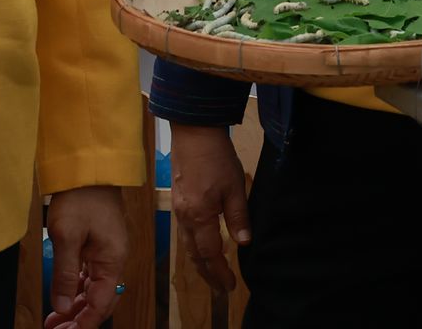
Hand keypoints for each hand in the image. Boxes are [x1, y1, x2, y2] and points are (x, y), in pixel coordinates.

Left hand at [43, 184, 129, 328]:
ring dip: (76, 305)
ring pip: (94, 288)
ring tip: (55, 318)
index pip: (101, 303)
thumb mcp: (66, 237)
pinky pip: (90, 274)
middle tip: (56, 328)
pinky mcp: (99, 243)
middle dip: (80, 318)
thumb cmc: (81, 197)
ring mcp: (107, 251)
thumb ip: (64, 274)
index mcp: (112, 260)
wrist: (88, 166)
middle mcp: (114, 259)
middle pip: (100, 299)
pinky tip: (63, 295)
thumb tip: (62, 306)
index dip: (84, 323)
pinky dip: (77, 288)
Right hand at [168, 127, 250, 295]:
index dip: (220, 272)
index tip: (230, 286)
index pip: (210, 254)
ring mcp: (179, 209)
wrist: (193, 132)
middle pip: (195, 255)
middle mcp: (185, 218)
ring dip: (200, 262)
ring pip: (188, 245)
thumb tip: (243, 242)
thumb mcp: (234, 187)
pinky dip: (194, 247)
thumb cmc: (216, 157)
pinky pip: (185, 233)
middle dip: (208, 274)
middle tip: (221, 288)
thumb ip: (238, 217)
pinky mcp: (178, 201)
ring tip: (212, 274)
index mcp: (200, 216)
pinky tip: (202, 246)